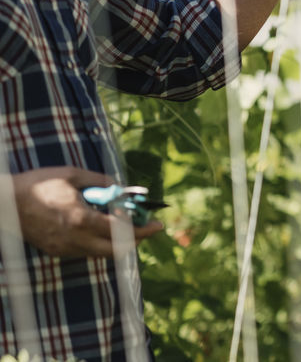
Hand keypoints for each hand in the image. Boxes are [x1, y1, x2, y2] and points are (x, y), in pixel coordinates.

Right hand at [11, 167, 162, 257]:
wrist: (4, 203)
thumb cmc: (38, 184)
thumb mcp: (73, 175)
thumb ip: (101, 182)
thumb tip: (123, 188)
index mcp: (80, 219)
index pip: (121, 230)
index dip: (143, 228)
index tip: (158, 223)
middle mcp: (74, 238)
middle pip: (115, 250)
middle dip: (136, 240)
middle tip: (148, 228)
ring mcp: (63, 248)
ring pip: (100, 253)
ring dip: (118, 242)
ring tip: (129, 225)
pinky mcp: (55, 251)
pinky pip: (85, 251)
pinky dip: (99, 243)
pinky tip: (103, 229)